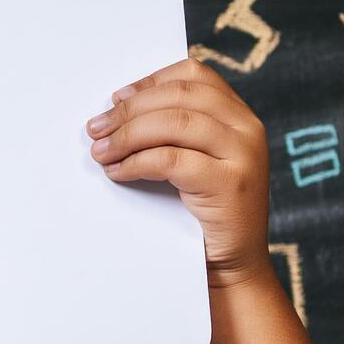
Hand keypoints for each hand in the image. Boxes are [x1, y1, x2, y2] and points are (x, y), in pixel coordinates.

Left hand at [88, 57, 271, 288]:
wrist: (233, 267)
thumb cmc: (204, 213)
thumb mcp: (198, 161)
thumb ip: (175, 131)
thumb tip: (117, 108)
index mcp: (240, 116)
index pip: (195, 76)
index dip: (151, 82)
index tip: (117, 98)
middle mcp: (247, 129)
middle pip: (180, 96)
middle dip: (130, 110)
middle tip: (96, 127)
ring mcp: (243, 155)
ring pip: (174, 124)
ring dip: (127, 134)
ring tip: (101, 150)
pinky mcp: (230, 184)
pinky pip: (171, 160)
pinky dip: (137, 162)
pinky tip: (118, 171)